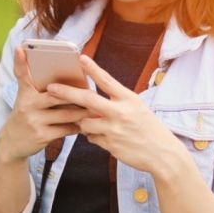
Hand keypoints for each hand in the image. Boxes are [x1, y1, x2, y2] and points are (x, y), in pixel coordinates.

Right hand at [0, 46, 91, 163]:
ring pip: (66, 113)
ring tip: (95, 109)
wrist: (12, 143)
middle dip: (76, 94)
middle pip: (56, 94)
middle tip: (93, 91)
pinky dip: (77, 127)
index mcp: (25, 93)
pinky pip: (66, 129)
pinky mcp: (41, 136)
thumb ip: (41, 89)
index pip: (21, 74)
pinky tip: (84, 125)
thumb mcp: (26, 100)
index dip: (20, 61)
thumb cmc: (26, 116)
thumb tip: (69, 82)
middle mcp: (27, 105)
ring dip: (82, 112)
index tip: (20, 48)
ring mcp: (34, 121)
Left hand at [46, 55, 185, 173]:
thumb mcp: (137, 108)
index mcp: (129, 99)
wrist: (163, 154)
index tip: (80, 58)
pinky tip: (104, 136)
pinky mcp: (110, 145)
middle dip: (66, 93)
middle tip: (51, 88)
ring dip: (82, 122)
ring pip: (85, 122)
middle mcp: (120, 112)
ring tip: (92, 122)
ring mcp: (114, 130)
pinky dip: (93, 135)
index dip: (92, 69)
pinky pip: (91, 138)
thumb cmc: (149, 128)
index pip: (107, 80)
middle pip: (87, 100)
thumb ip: (115, 103)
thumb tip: (91, 103)